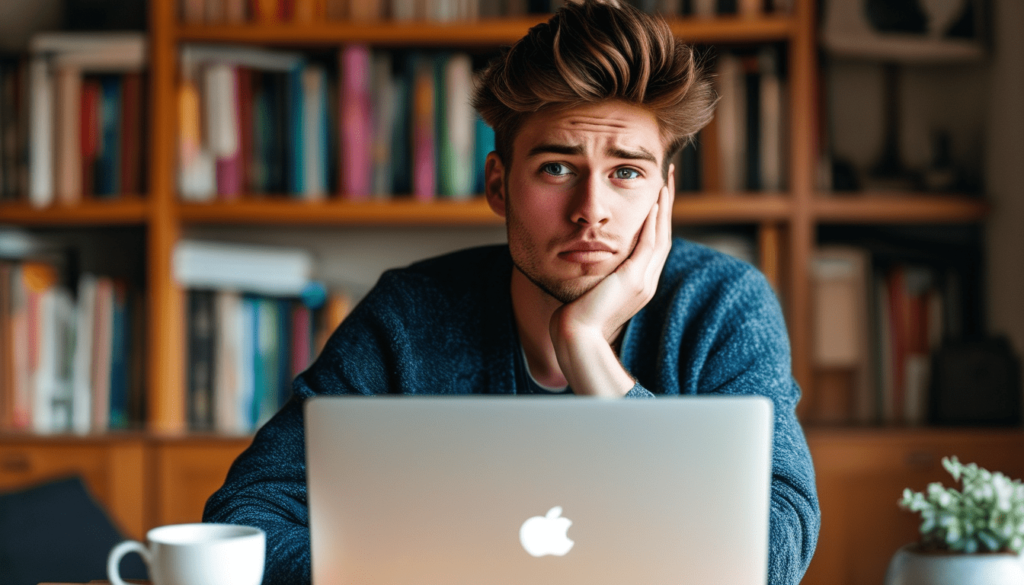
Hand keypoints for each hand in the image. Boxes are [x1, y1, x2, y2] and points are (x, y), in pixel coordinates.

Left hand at [549, 173, 674, 395]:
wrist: (575, 337)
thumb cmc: (575, 317)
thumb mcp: (590, 289)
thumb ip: (596, 274)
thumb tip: (585, 259)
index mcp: (639, 284)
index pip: (654, 243)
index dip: (658, 217)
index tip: (657, 193)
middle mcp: (646, 281)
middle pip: (664, 235)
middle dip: (666, 205)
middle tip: (668, 177)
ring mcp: (643, 281)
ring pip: (661, 236)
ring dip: (664, 207)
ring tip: (665, 182)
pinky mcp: (634, 279)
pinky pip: (649, 245)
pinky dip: (652, 223)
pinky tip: (652, 203)